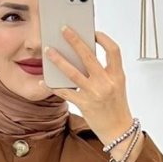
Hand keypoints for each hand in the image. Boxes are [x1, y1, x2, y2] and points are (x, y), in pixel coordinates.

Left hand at [44, 27, 134, 147]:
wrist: (119, 131)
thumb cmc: (117, 107)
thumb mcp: (117, 85)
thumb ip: (105, 71)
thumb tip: (84, 56)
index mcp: (117, 75)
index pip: (113, 50)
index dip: (103, 38)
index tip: (93, 32)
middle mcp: (106, 82)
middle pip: (89, 56)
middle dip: (75, 40)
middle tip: (63, 30)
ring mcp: (95, 93)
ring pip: (73, 72)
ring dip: (58, 60)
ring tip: (48, 51)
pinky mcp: (84, 104)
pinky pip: (65, 92)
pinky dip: (53, 87)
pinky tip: (43, 82)